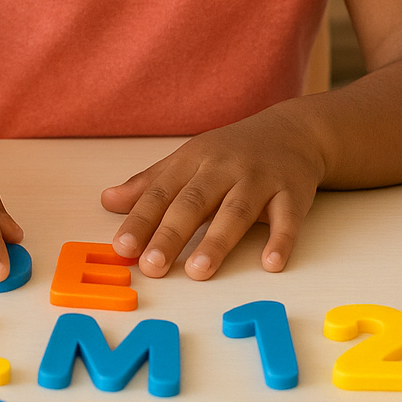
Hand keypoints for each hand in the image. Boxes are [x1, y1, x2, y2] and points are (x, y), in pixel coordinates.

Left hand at [100, 111, 325, 278]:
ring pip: (236, 211)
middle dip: (171, 234)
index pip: (162, 192)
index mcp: (194, 160)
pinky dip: (280, 240)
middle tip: (152, 266)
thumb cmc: (232, 151)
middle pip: (194, 202)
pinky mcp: (293, 192)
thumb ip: (150, 184)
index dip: (140, 220)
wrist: (294, 130)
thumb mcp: (189, 159)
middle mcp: (224, 168)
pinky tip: (271, 264)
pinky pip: (287, 218)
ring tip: (198, 271)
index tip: (122, 248)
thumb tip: (108, 200)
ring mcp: (260, 179)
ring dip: (217, 241)